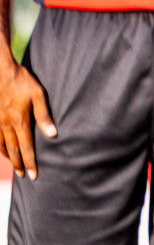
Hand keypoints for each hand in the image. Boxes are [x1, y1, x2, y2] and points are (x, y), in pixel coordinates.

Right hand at [0, 60, 54, 179]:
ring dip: (8, 158)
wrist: (1, 73)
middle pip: (13, 150)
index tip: (33, 175)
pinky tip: (1, 150)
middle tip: (23, 176)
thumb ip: (44, 116)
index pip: (27, 147)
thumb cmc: (22, 82)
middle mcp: (6, 125)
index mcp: (20, 121)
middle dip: (19, 164)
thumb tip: (53, 135)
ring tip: (14, 166)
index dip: (30, 162)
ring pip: (1, 146)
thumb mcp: (38, 95)